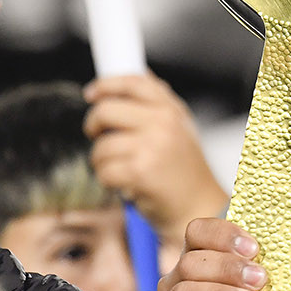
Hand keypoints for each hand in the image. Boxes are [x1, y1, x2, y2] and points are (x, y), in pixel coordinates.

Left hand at [84, 73, 228, 253]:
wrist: (199, 208)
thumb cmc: (185, 172)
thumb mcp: (179, 129)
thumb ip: (155, 106)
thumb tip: (120, 87)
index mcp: (171, 109)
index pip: (133, 82)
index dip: (106, 85)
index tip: (92, 93)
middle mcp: (163, 123)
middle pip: (106, 110)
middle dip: (94, 126)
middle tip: (98, 138)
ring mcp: (151, 147)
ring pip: (101, 146)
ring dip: (102, 162)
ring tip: (120, 169)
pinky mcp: (140, 172)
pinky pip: (104, 171)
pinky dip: (108, 181)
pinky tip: (124, 184)